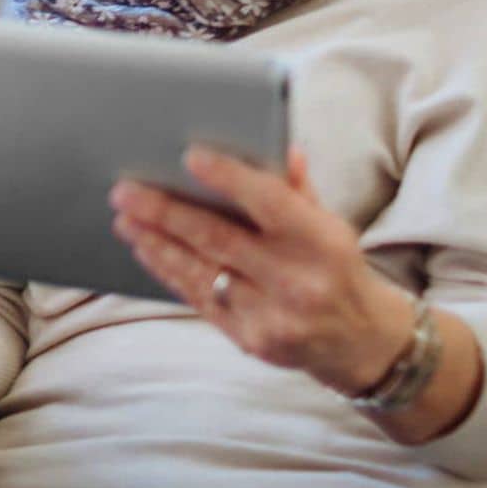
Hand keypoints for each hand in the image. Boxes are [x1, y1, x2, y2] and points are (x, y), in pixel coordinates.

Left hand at [111, 146, 414, 396]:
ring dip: (156, 243)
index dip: (228, 178)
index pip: (270, 202)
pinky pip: (200, 300)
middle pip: (219, 239)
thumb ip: (297, 188)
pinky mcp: (251, 341)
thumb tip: (275, 145)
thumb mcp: (330, 223)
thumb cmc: (337, 267)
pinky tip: (146, 250)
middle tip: (125, 191)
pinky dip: (169, 272)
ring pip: (201, 272)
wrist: (362, 342)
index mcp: (321, 242)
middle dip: (165, 213)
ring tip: (124, 218)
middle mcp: (296, 281)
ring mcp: (272, 316)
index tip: (191, 156)